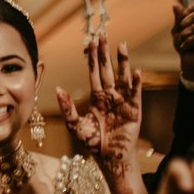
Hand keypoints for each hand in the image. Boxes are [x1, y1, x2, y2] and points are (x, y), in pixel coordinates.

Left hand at [57, 35, 141, 168]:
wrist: (109, 158)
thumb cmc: (93, 142)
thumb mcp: (75, 125)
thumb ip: (67, 108)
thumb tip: (57, 89)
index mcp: (97, 97)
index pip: (93, 72)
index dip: (92, 58)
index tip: (90, 42)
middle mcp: (111, 96)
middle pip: (107, 69)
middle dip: (104, 53)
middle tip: (103, 35)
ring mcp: (124, 101)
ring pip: (123, 76)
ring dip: (122, 62)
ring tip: (122, 45)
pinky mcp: (135, 110)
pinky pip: (136, 94)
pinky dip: (136, 83)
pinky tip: (136, 72)